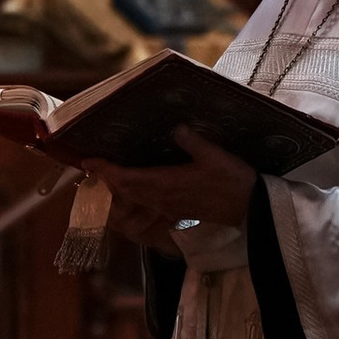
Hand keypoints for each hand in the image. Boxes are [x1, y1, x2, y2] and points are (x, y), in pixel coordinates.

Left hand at [73, 129, 254, 251]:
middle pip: (124, 191)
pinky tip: (135, 186)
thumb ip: (192, 141)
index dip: (105, 171)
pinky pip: (146, 204)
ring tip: (107, 175)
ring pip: (134, 200)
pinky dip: (133, 195)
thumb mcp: (214, 155)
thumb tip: (175, 127)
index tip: (88, 161)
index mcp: (166, 184)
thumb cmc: (233, 181)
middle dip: (106, 180)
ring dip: (117, 189)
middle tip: (93, 165)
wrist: (250, 209)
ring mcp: (169, 206)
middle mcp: (162, 198)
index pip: (126, 180)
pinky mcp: (177, 211)